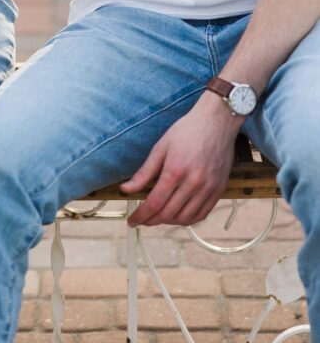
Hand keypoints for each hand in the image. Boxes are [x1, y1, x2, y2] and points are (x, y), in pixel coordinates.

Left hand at [121, 93, 240, 226]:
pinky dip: (187, 220)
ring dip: (168, 222)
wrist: (217, 122)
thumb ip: (144, 172)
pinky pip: (202, 215)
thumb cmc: (186, 131)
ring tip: (158, 217)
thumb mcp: (161, 147)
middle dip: (152, 220)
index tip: (132, 221)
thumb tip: (126, 189)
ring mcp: (208, 189)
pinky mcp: (219, 190)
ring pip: (185, 218)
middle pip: (168, 214)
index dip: (141, 215)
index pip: (154, 203)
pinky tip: (178, 215)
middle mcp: (193, 183)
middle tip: (142, 220)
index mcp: (175, 171)